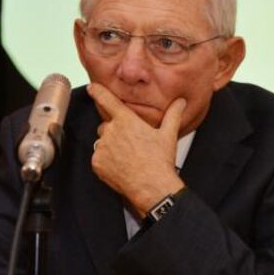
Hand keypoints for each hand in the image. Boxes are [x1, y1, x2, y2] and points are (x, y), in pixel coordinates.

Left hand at [88, 82, 186, 216]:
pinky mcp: (97, 163)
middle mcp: (111, 132)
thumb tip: (180, 102)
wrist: (151, 186)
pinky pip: (99, 157)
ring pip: (102, 142)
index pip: (108, 100)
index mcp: (126, 121)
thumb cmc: (159, 161)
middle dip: (115, 131)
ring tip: (128, 156)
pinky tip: (121, 165)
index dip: (98, 92)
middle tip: (131, 143)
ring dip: (111, 146)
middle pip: (106, 125)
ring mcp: (102, 148)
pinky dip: (107, 160)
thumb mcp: (169, 134)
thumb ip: (173, 114)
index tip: (93, 88)